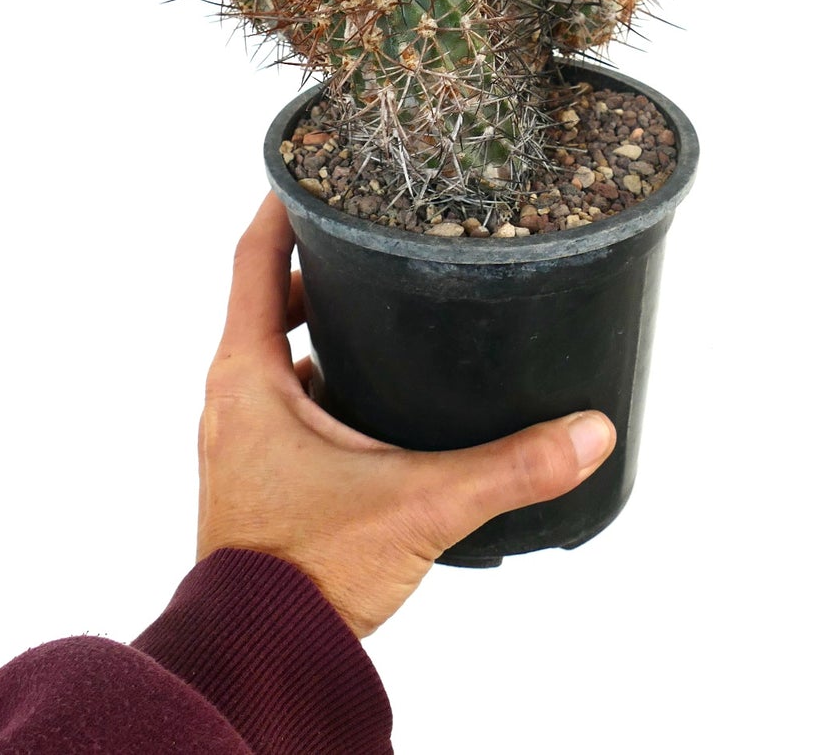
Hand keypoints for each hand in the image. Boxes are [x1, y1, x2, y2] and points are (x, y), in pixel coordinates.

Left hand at [195, 192, 617, 637]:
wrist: (261, 656)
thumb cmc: (307, 572)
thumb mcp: (418, 505)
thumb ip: (508, 468)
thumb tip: (588, 432)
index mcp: (248, 376)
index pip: (254, 260)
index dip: (280, 206)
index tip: (310, 166)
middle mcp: (234, 397)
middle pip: (267, 300)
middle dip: (319, 265)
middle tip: (375, 235)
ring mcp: (243, 439)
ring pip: (278, 355)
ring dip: (321, 328)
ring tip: (386, 304)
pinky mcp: (261, 475)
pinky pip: (288, 402)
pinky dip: (323, 382)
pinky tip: (379, 395)